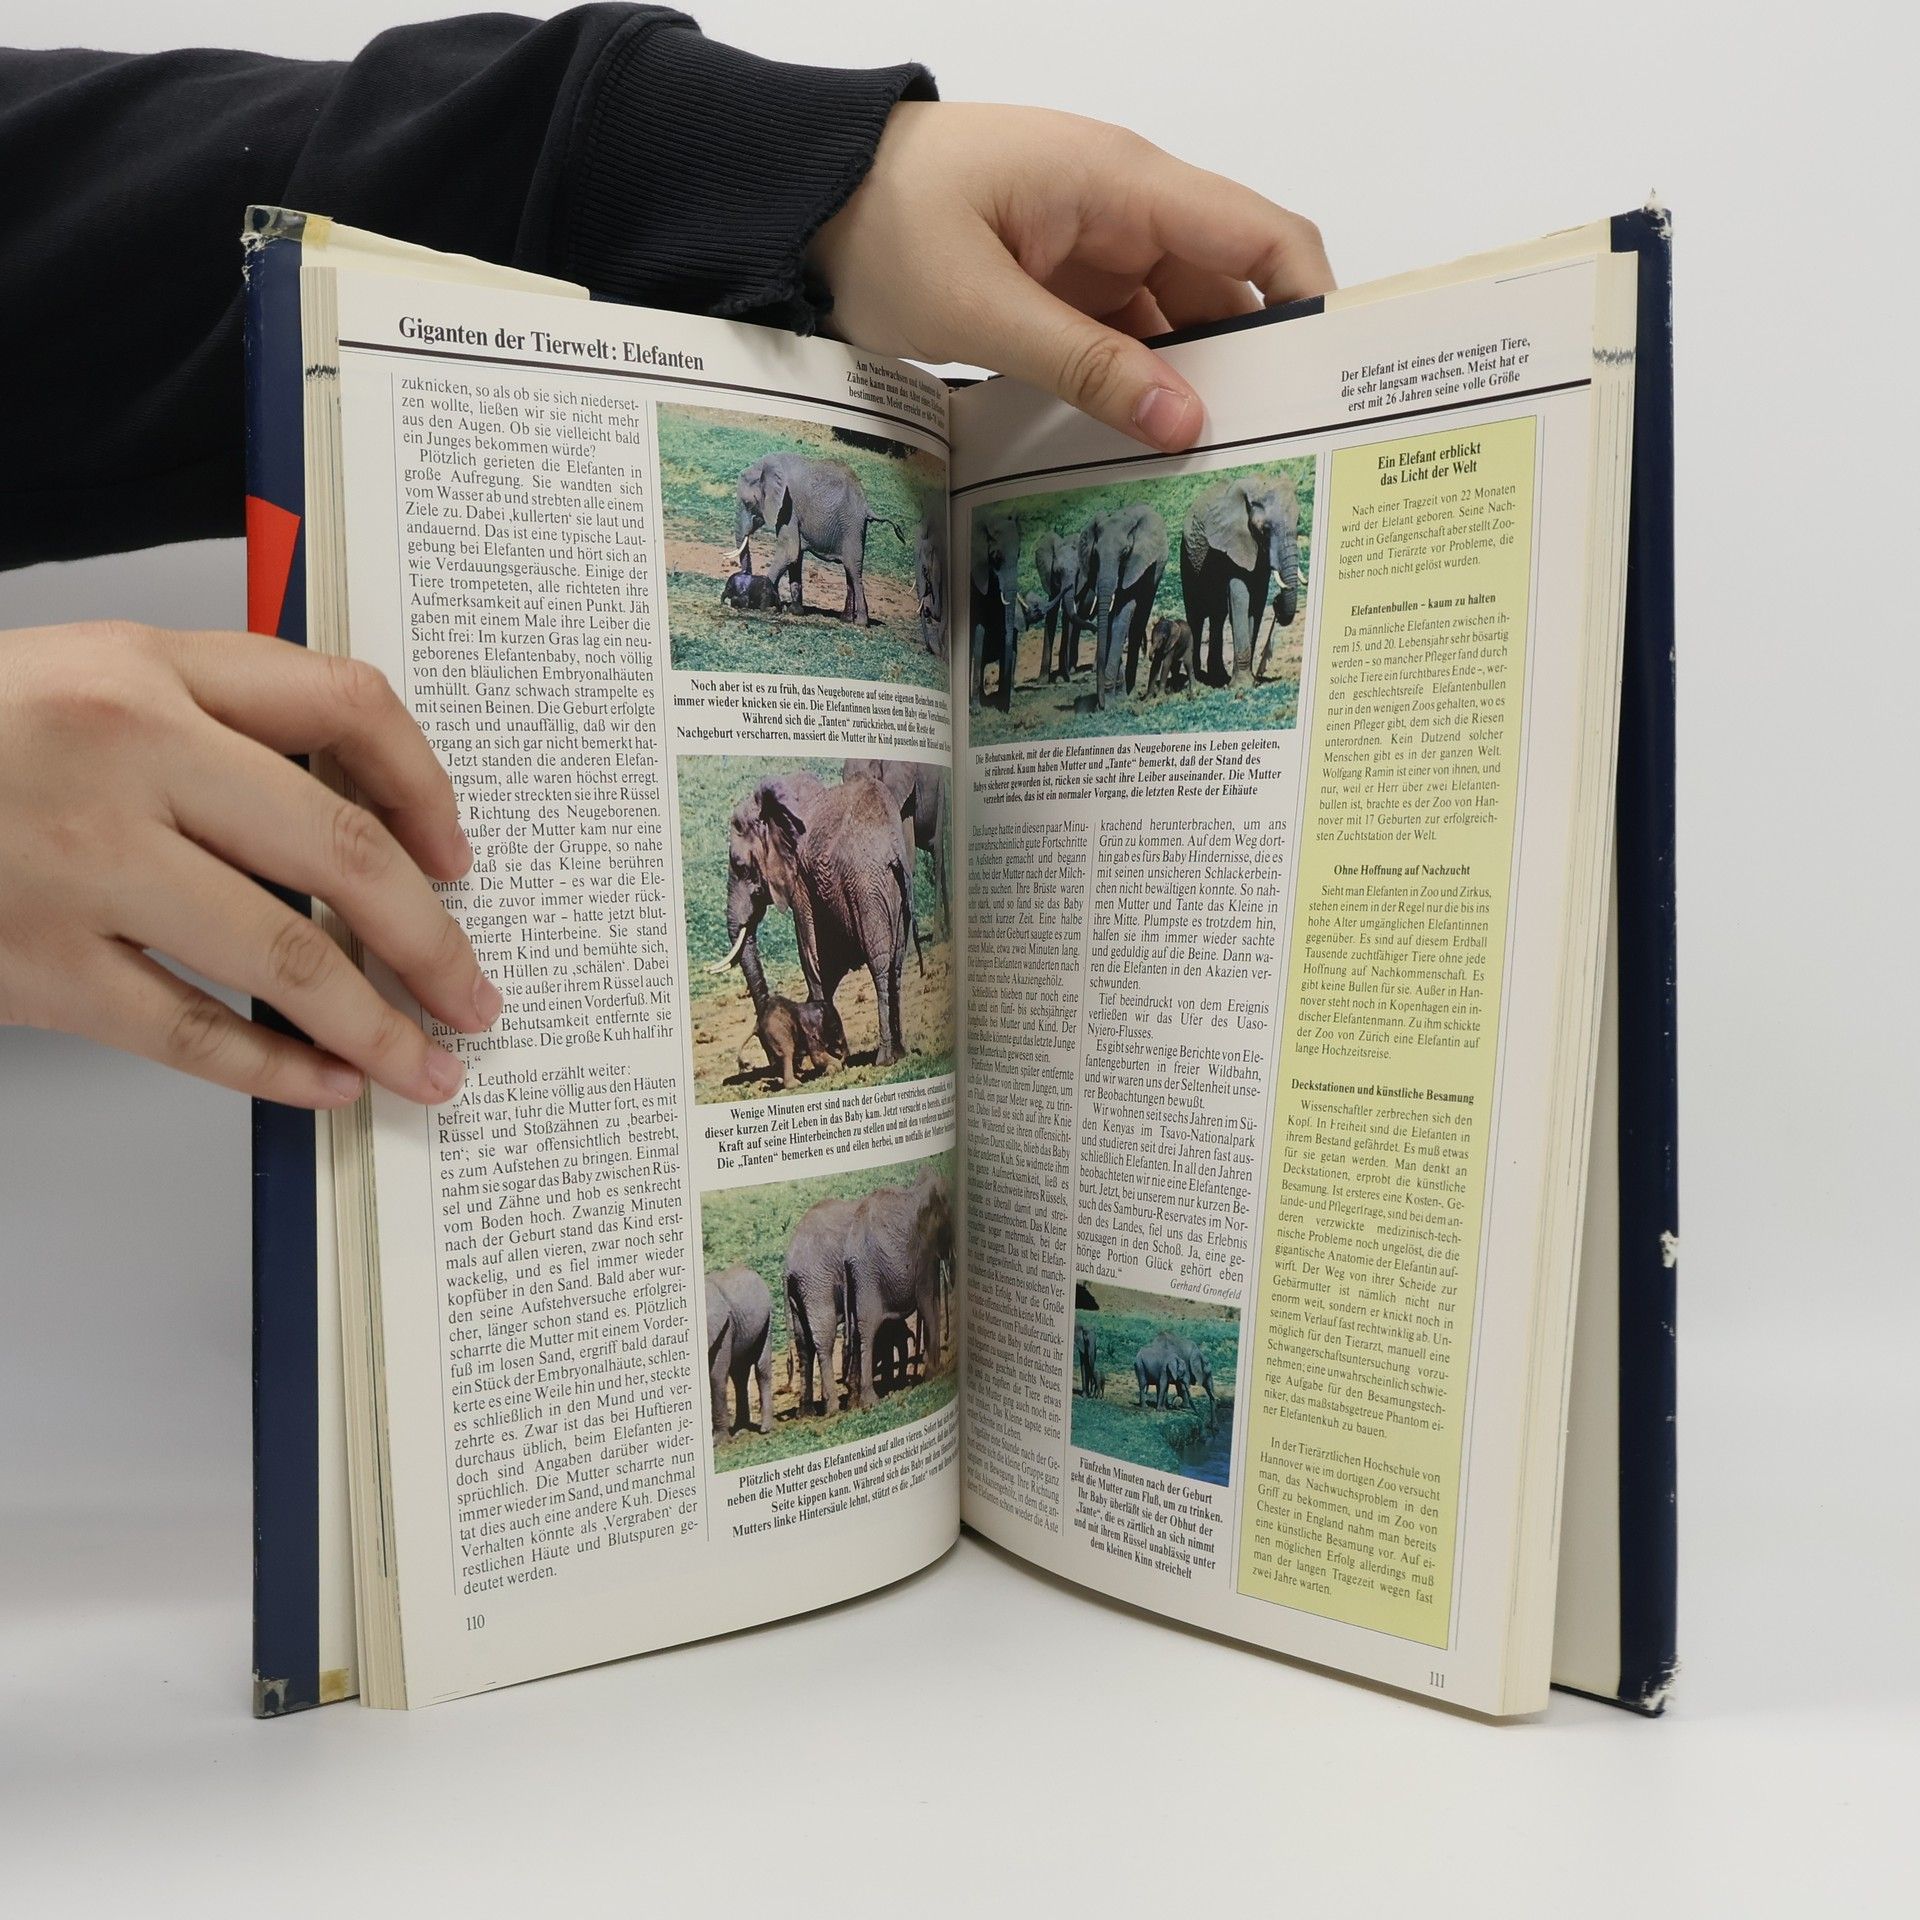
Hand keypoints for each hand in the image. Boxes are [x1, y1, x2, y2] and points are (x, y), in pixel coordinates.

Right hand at [0, 622, 499, 1107]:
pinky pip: (190, 1031)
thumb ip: (215, 722)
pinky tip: (329, 1085)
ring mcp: (81, 865)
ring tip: (429, 1063)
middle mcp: (127, 756)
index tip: (457, 856)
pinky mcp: (37, 963)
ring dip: (379, 1024)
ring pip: (285, 956)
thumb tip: (360, 817)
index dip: (426, 786)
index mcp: (147, 670)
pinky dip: (276, 1069)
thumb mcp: (87, 684)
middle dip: (433, 938)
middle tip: (474, 990)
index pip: (344, 704)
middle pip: (343, 851)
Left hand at [811, 102, 1332, 450]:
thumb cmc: (879, 222)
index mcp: (1121, 183)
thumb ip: (1085, 366)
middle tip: (1269, 457)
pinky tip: (1138, 445)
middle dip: (1250, 368)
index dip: (1311, 303)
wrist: (800, 194)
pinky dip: (1134, 385)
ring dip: (1187, 387)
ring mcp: (1092, 244)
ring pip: (1173, 322)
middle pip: (1225, 289)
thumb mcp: (980, 306)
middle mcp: (1123, 206)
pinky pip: (1122, 335)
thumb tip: (1184, 423)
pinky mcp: (1061, 280)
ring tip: (1206, 470)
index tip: (1334, 384)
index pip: (1260, 235)